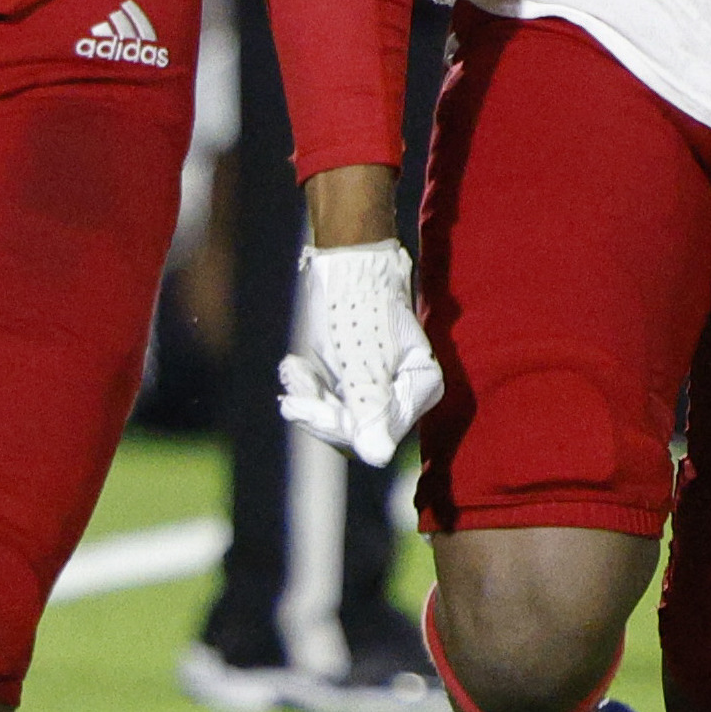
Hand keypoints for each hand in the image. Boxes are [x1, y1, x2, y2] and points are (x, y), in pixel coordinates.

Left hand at [278, 240, 443, 467]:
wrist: (348, 255)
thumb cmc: (357, 303)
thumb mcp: (359, 358)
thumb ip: (369, 407)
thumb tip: (378, 456)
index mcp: (421, 386)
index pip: (376, 431)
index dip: (334, 425)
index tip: (294, 406)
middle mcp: (406, 390)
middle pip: (358, 425)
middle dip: (319, 409)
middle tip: (288, 394)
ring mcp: (384, 381)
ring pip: (343, 412)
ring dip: (312, 396)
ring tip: (291, 371)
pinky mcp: (363, 372)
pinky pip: (336, 395)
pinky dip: (312, 385)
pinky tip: (294, 367)